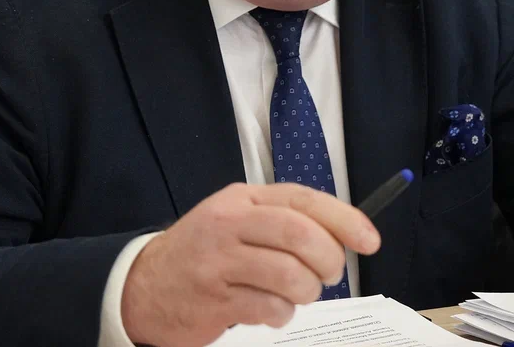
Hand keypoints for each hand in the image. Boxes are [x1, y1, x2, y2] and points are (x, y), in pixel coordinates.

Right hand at [120, 183, 380, 346]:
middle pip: (300, 234)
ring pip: (289, 274)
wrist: (143, 285)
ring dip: (307, 292)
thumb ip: (283, 221)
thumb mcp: (237, 221)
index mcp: (243, 199)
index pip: (303, 200)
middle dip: (328, 259)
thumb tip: (345, 235)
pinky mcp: (214, 299)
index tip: (369, 240)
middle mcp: (230, 223)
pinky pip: (269, 308)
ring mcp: (219, 261)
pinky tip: (271, 311)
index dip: (344, 219)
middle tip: (330, 274)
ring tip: (297, 295)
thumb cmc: (204, 253)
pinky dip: (282, 315)